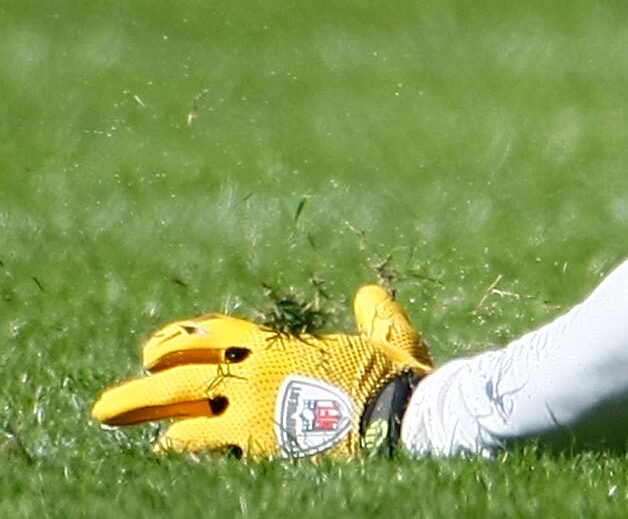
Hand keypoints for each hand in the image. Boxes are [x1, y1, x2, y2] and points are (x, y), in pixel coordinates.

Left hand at [92, 282, 431, 458]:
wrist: (398, 418)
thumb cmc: (396, 379)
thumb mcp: (389, 340)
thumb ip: (376, 317)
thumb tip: (368, 293)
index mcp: (281, 346)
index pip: (213, 335)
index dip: (177, 342)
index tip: (153, 353)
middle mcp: (256, 374)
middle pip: (180, 375)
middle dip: (139, 389)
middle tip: (107, 405)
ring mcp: (252, 411)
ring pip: (181, 416)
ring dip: (146, 420)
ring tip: (113, 426)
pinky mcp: (256, 445)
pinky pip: (203, 449)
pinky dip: (180, 450)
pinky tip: (164, 454)